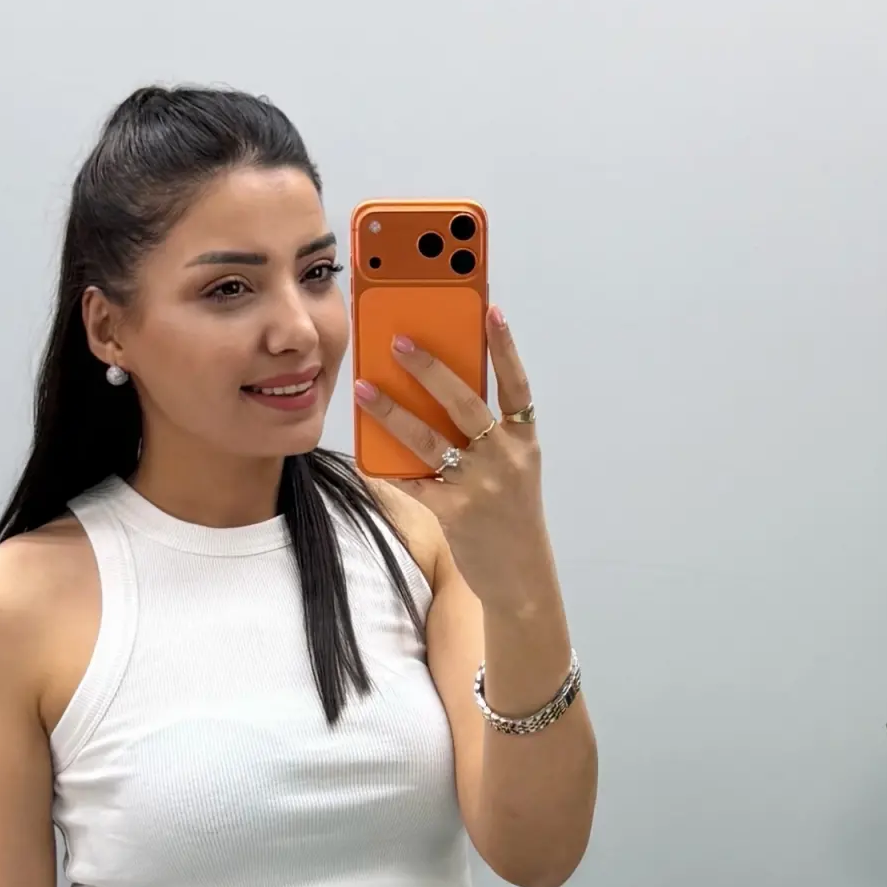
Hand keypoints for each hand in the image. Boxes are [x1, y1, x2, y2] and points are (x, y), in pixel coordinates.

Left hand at [354, 304, 550, 609]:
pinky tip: (362, 449)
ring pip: (429, 439)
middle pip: (464, 402)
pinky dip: (385, 465)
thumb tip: (437, 392)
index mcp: (523, 441)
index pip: (516, 385)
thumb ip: (485, 433)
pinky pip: (411, 481)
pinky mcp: (453, 512)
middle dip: (430, 369)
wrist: (520, 575)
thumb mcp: (512, 467)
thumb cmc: (511, 514)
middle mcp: (505, 459)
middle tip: (398, 341)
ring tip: (364, 388)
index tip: (489, 310)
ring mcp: (479, 486)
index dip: (504, 347)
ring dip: (392, 411)